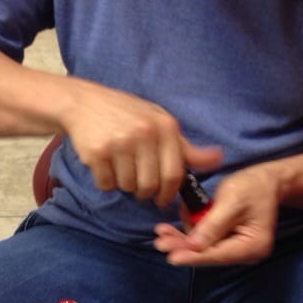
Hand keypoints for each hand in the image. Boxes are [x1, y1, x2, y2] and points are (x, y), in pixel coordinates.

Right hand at [59, 79, 221, 205]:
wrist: (84, 103)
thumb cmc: (128, 116)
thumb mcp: (160, 123)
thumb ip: (186, 148)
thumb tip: (218, 159)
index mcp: (165, 127)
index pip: (174, 174)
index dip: (169, 193)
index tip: (162, 199)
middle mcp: (144, 133)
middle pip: (150, 185)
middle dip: (145, 192)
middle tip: (138, 185)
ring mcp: (120, 142)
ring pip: (128, 187)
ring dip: (125, 185)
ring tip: (120, 168)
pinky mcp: (97, 152)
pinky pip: (107, 184)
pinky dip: (106, 182)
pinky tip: (105, 165)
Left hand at [154, 164, 279, 265]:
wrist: (267, 181)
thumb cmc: (253, 186)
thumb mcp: (232, 201)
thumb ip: (213, 225)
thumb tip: (193, 245)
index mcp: (253, 245)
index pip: (218, 255)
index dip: (193, 256)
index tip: (172, 257)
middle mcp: (246, 253)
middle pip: (208, 255)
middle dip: (183, 247)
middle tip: (160, 242)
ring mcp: (237, 249)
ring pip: (203, 249)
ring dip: (182, 240)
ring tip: (163, 230)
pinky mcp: (228, 243)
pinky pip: (205, 242)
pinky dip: (190, 234)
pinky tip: (174, 226)